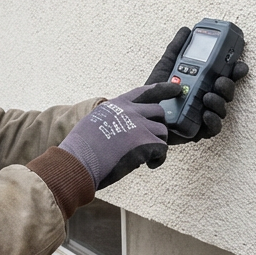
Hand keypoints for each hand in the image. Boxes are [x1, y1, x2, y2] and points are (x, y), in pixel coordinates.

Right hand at [59, 82, 182, 188]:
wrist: (79, 160)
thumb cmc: (82, 147)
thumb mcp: (96, 121)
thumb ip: (114, 119)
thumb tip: (126, 130)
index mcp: (118, 104)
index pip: (145, 92)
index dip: (164, 89)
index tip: (177, 89)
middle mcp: (131, 111)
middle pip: (159, 113)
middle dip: (158, 126)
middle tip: (152, 140)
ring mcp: (139, 126)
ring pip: (163, 132)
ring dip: (157, 144)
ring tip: (146, 156)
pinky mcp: (145, 143)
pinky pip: (163, 149)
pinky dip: (158, 159)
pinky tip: (149, 165)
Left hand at [146, 28, 248, 142]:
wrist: (140, 113)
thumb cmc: (155, 91)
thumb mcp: (166, 66)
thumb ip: (176, 48)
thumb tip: (186, 30)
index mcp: (203, 82)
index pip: (225, 75)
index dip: (235, 70)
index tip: (239, 65)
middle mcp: (206, 98)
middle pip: (227, 92)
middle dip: (228, 85)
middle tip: (220, 81)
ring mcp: (203, 115)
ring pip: (222, 109)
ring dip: (220, 101)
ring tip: (208, 96)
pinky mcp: (197, 131)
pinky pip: (213, 129)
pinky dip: (213, 121)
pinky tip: (206, 113)